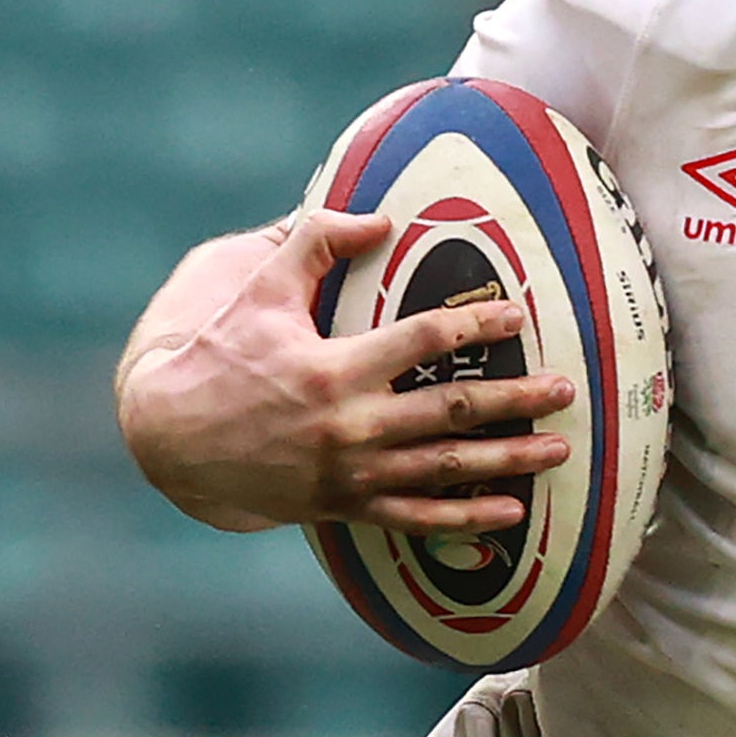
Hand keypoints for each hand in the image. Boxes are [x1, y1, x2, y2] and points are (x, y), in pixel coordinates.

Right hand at [116, 209, 575, 533]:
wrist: (169, 438)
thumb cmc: (219, 352)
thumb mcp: (258, 289)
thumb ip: (316, 241)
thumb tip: (380, 216)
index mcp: (334, 369)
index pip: (422, 341)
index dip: (474, 321)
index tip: (517, 312)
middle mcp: (349, 426)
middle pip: (451, 411)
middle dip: (515, 400)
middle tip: (566, 388)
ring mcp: (349, 473)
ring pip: (444, 469)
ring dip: (507, 460)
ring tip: (560, 447)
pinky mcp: (343, 507)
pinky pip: (415, 518)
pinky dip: (466, 520)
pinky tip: (513, 513)